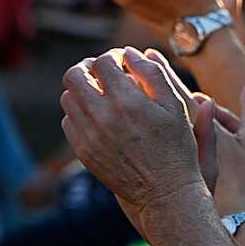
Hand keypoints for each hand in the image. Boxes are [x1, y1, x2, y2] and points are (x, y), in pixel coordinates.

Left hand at [61, 48, 200, 219]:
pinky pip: (69, 121)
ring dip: (83, 90)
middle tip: (103, 73)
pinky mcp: (84, 152)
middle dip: (88, 68)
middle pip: (74, 75)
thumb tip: (130, 53)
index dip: (113, 57)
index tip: (123, 62)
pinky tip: (98, 117)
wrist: (165, 192)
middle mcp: (104, 117)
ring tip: (101, 94)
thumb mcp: (175, 105)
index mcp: (129, 101)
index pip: (103, 62)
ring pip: (68, 98)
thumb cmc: (176, 146)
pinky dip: (80, 113)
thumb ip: (154, 73)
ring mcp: (90, 136)